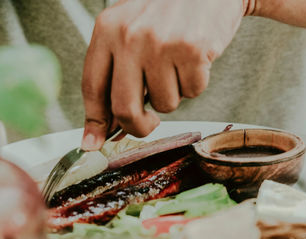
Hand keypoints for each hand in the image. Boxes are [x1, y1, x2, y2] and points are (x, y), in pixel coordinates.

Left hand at [81, 0, 245, 150]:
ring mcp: (161, 43)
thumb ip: (118, 70)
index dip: (94, 121)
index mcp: (108, 30)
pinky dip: (196, 82)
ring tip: (178, 63)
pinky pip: (193, 92)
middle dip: (138, 126)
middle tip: (150, 123)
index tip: (94, 143)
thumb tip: (109, 123)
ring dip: (174, 93)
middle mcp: (130, 36)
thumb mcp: (132, 28)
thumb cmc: (169, 10)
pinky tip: (196, 58)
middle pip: (124, 108)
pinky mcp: (191, 50)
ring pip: (164, 103)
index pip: (93, 87)